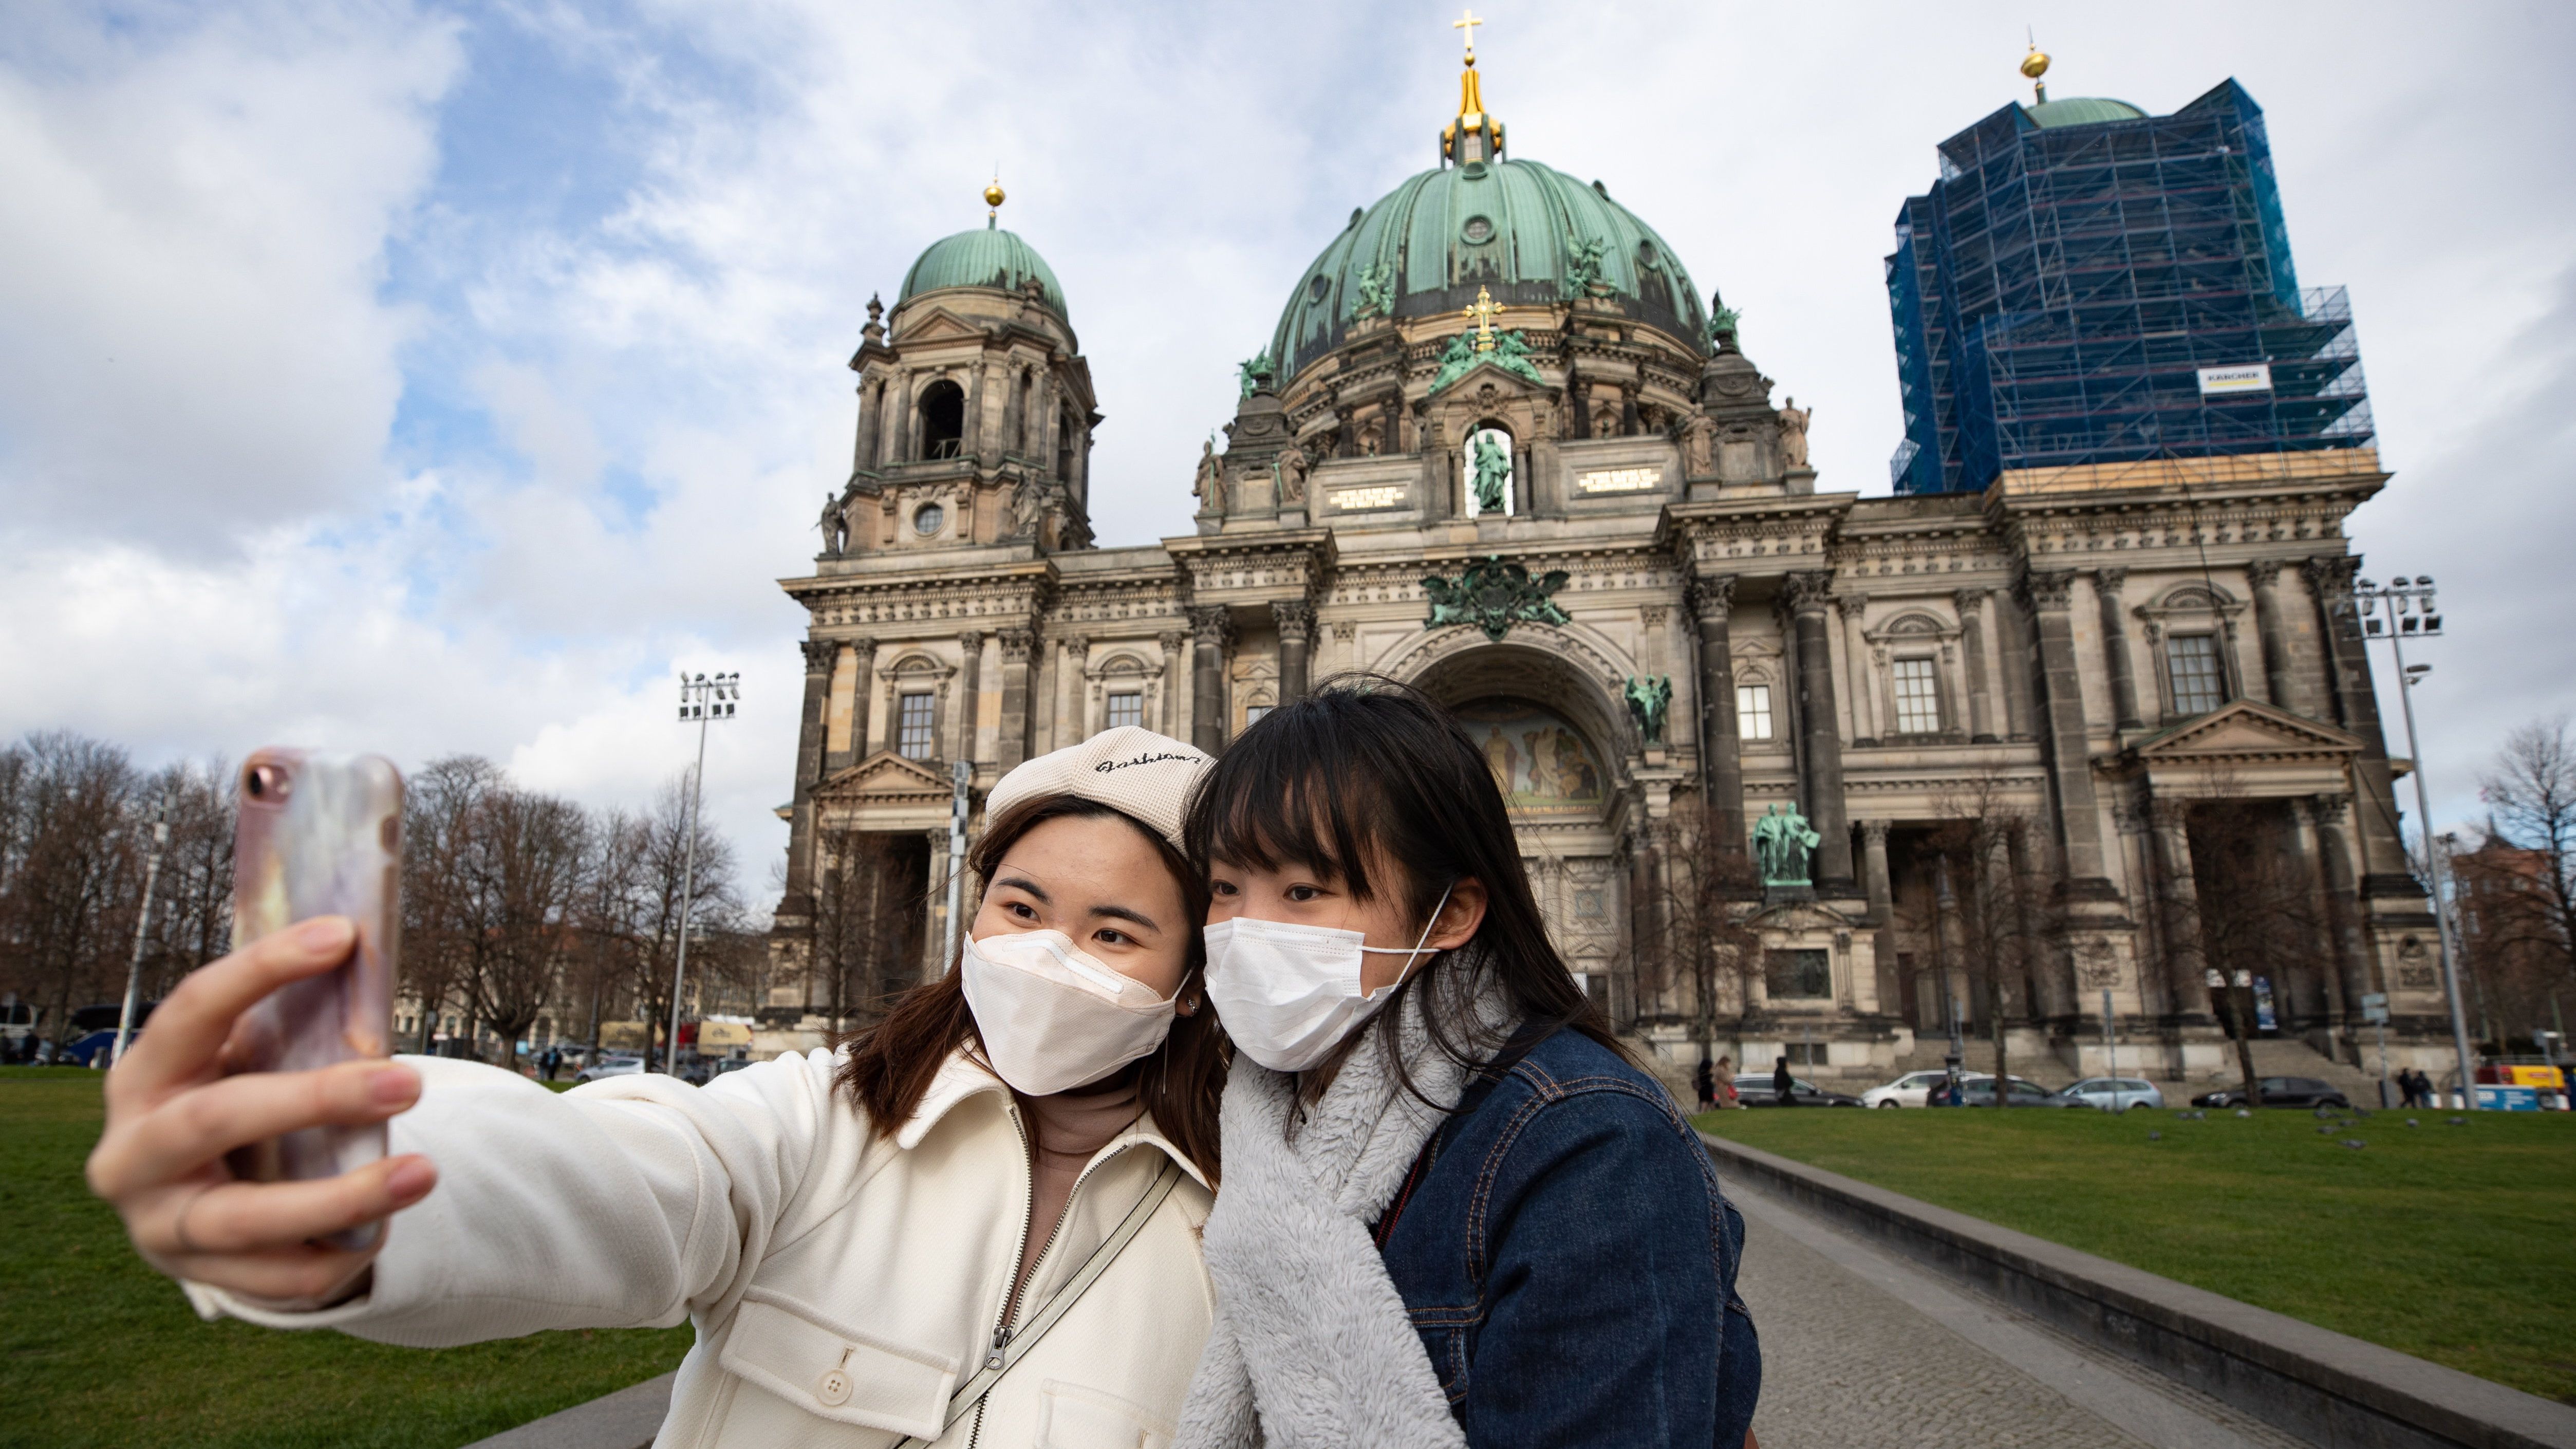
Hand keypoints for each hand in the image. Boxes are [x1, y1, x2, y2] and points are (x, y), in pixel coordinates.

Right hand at [84, 917, 437, 1308]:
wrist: (185, 1199)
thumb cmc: (231, 1104)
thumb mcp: (241, 1064)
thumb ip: (287, 1032)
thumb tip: (366, 962)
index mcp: (143, 1075)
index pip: (194, 1009)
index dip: (262, 969)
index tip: (342, 935)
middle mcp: (131, 1150)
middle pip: (218, 1119)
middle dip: (317, 1099)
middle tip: (410, 1081)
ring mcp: (156, 1222)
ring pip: (246, 1218)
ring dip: (342, 1197)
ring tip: (424, 1172)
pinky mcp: (193, 1276)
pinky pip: (275, 1276)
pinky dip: (336, 1254)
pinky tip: (383, 1231)